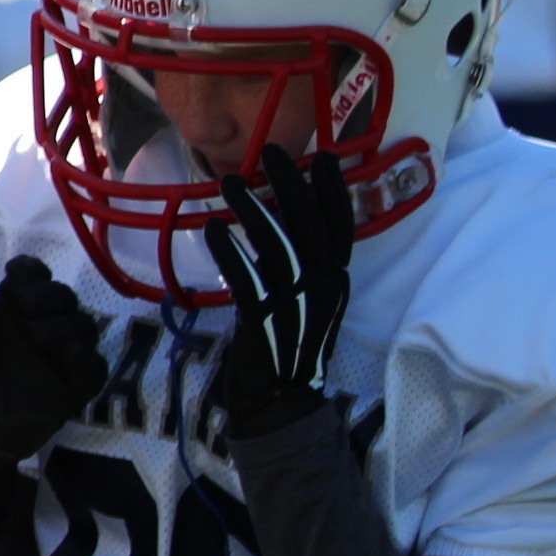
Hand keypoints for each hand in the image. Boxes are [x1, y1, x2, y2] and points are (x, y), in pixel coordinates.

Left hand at [0, 257, 109, 484]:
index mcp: (8, 311)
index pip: (33, 278)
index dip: (31, 270)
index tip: (17, 274)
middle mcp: (38, 328)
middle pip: (63, 297)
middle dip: (50, 293)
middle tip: (25, 305)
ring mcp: (58, 359)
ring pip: (84, 327)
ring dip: (66, 324)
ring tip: (36, 335)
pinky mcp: (71, 389)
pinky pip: (94, 368)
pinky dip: (87, 358)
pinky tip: (67, 355)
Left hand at [211, 145, 352, 440]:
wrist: (280, 404)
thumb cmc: (283, 346)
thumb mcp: (300, 300)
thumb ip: (296, 266)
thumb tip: (281, 224)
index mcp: (334, 283)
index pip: (341, 229)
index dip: (334, 193)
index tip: (324, 157)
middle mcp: (323, 290)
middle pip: (312, 229)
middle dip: (293, 186)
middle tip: (272, 151)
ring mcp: (296, 307)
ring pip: (281, 250)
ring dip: (256, 211)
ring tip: (231, 180)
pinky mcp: (265, 324)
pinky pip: (250, 282)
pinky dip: (231, 253)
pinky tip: (214, 229)